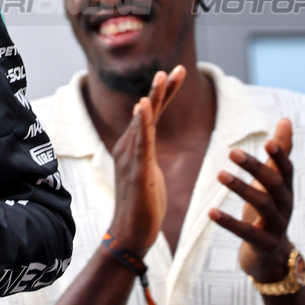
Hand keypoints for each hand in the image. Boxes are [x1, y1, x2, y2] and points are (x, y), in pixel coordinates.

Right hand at [106, 66, 184, 254]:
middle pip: (147, 113)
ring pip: (144, 123)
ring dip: (152, 99)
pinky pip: (141, 143)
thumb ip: (147, 153)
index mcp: (134, 148)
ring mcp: (131, 159)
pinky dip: (141, 123)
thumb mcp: (148, 173)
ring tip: (161, 77)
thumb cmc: (141, 207)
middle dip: (160, 90)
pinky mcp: (137, 172)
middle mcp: (129, 148)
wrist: (130, 234)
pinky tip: (144, 106)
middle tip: (172, 69)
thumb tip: (149, 139)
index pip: (151, 115)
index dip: (163, 94)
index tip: (176, 74)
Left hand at [208, 118, 294, 282]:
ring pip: (262, 205)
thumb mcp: (274, 183)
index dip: (280, 156)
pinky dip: (228, 222)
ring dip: (241, 188)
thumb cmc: (270, 212)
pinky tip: (210, 211)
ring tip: (219, 174)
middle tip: (231, 151)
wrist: (274, 258)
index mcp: (286, 191)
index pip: (287, 170)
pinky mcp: (264, 245)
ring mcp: (277, 227)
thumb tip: (285, 119)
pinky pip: (246, 233)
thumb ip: (279, 153)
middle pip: (274, 184)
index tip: (267, 140)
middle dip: (255, 167)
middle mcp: (285, 207)